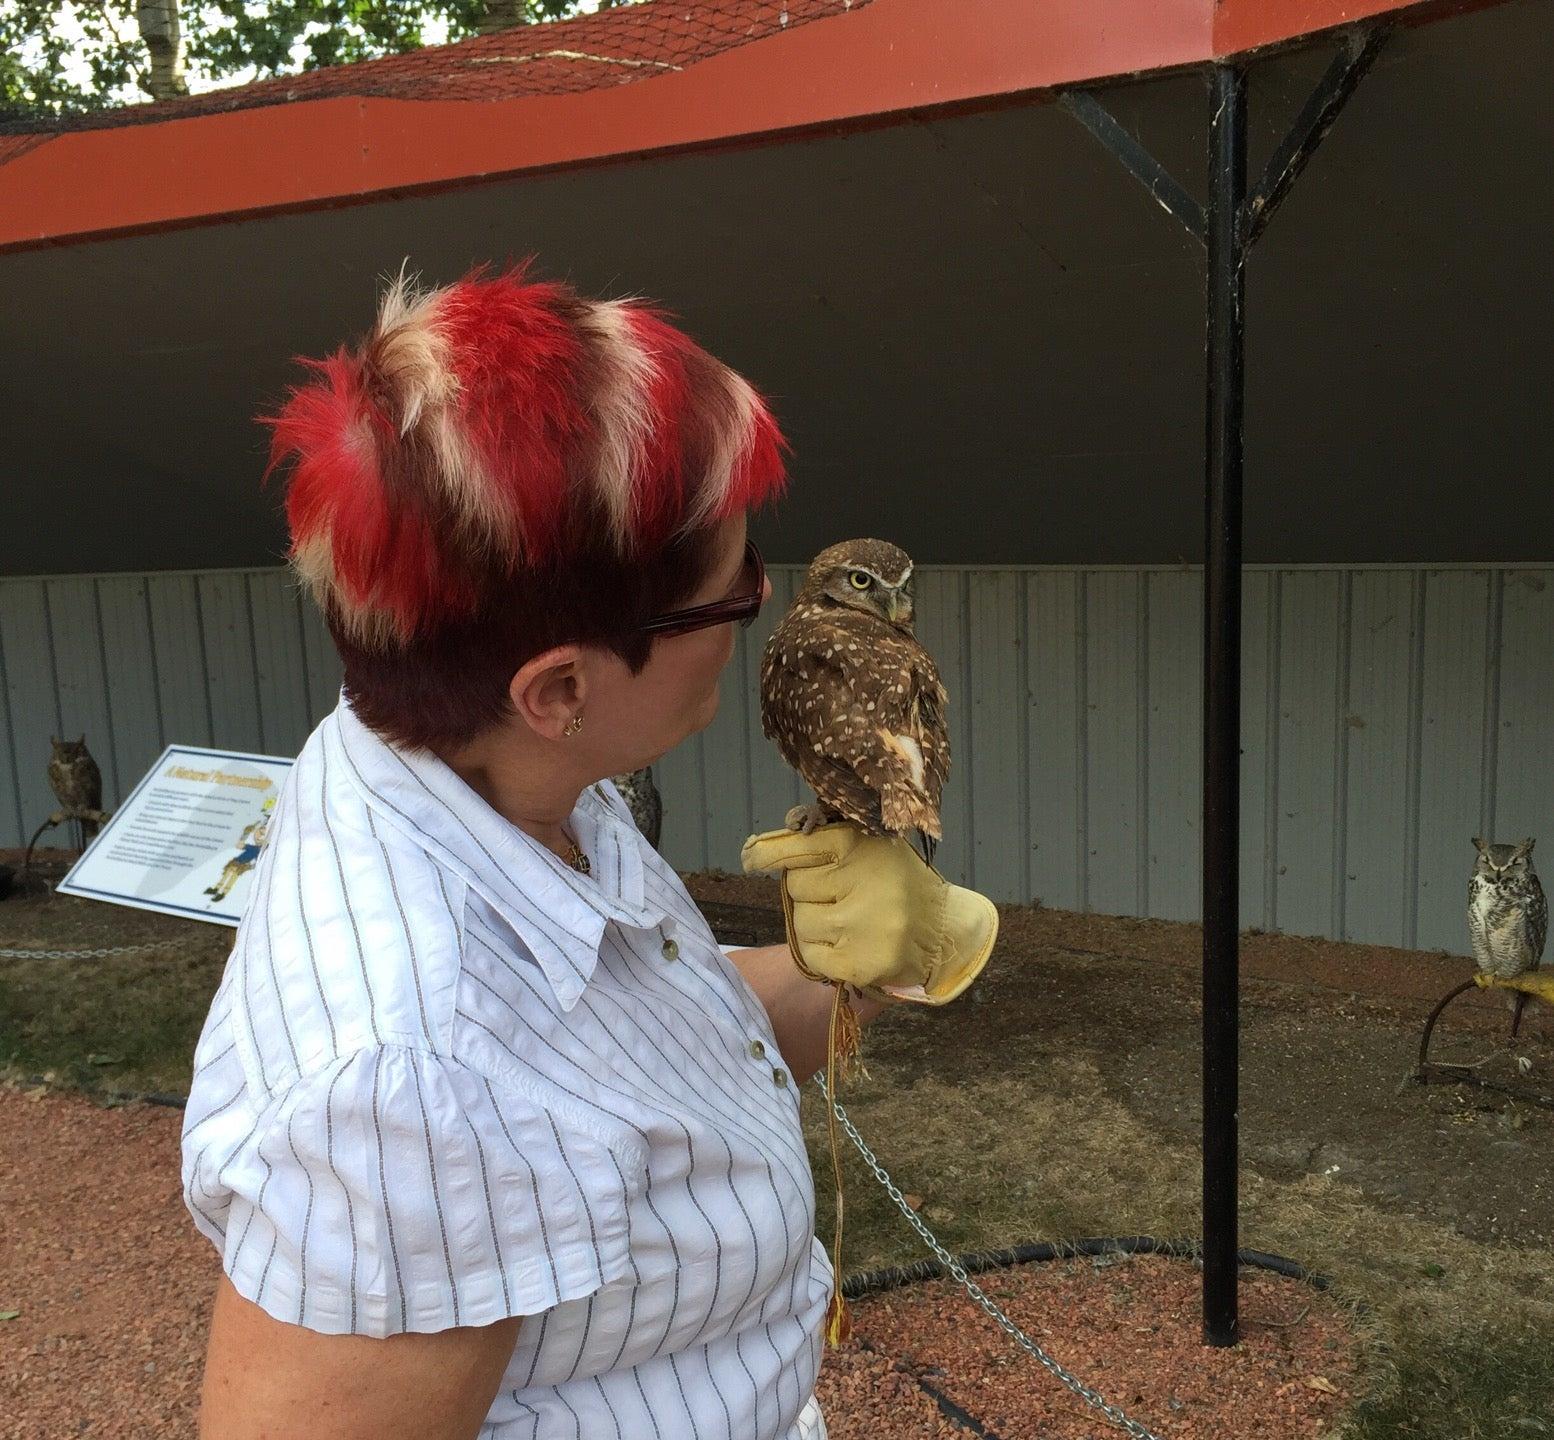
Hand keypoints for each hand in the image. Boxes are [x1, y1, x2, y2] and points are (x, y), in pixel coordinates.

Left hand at [740, 821, 997, 1003]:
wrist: (943, 932)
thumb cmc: (894, 883)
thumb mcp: (868, 848)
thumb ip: (820, 839)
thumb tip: (760, 847)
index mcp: (864, 844)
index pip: (800, 844)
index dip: (769, 852)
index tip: (751, 857)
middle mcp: (865, 880)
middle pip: (796, 884)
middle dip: (809, 891)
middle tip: (840, 896)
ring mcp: (862, 924)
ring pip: (800, 921)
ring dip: (812, 923)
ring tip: (846, 921)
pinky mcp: (859, 962)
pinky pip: (809, 955)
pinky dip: (818, 952)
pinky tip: (844, 945)